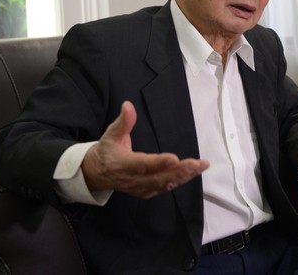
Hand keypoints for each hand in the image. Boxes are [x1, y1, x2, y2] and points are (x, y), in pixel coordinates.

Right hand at [82, 101, 208, 197]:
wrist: (97, 173)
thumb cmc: (107, 151)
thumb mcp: (111, 133)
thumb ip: (123, 121)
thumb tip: (128, 105)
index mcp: (122, 164)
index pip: (142, 164)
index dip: (158, 163)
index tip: (174, 158)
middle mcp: (132, 179)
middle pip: (158, 177)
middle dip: (179, 171)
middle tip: (197, 163)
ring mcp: (140, 188)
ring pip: (164, 184)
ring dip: (184, 176)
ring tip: (200, 166)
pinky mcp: (146, 191)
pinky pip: (165, 187)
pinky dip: (179, 181)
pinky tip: (192, 173)